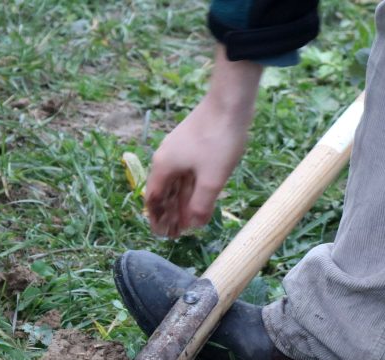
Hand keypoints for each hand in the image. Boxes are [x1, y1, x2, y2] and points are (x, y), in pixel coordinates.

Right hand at [146, 46, 261, 237]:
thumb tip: (193, 225)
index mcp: (163, 167)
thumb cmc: (218, 140)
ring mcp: (179, 150)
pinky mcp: (192, 144)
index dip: (157, 219)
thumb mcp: (212, 178)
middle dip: (169, 214)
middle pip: (164, 192)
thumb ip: (201, 204)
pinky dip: (190, 188)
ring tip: (189, 219)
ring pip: (177, 183)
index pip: (153, 199)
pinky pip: (186, 173)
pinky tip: (200, 196)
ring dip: (181, 202)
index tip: (165, 234)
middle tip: (177, 232)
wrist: (230, 100)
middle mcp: (166, 159)